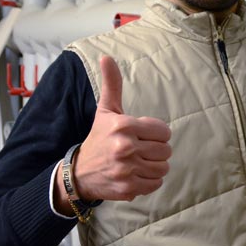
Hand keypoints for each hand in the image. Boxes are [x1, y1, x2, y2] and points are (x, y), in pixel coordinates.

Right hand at [55, 56, 171, 206]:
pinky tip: (135, 174)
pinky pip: (155, 184)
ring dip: (154, 166)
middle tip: (140, 150)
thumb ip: (112, 84)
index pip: (164, 132)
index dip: (156, 134)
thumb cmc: (99, 138)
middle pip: (166, 150)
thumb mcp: (105, 110)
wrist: (79, 173)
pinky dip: (149, 181)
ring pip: (163, 168)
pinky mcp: (128, 188)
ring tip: (138, 162)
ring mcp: (126, 170)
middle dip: (156, 151)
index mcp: (124, 125)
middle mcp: (125, 147)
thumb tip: (106, 57)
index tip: (143, 136)